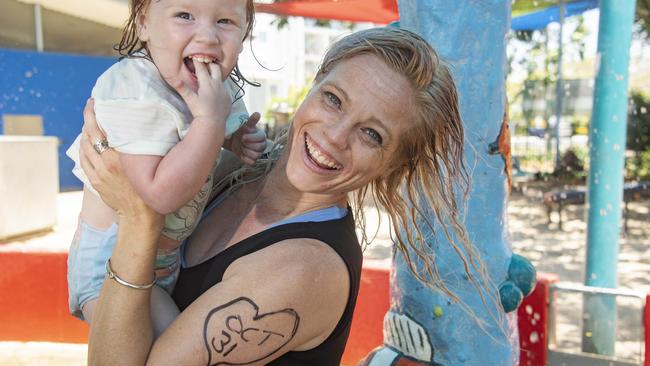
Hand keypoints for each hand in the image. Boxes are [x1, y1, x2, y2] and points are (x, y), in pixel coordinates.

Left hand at [79, 99, 162, 226]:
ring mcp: (98, 174)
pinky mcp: (95, 182)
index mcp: (119, 158)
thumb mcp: (151, 166)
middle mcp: (105, 164)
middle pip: (89, 135)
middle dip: (88, 118)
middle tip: (91, 105)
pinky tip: (86, 142)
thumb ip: (143, 147)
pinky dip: (83, 148)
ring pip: (84, 146)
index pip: (100, 129)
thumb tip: (143, 128)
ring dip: (85, 132)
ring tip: (90, 122)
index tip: (95, 101)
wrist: (140, 218)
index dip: (94, 113)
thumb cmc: (152, 192)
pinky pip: (84, 160)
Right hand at [169, 59, 230, 123]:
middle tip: (205, 61)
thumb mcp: (190, 99)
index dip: (198, 61)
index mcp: (207, 82)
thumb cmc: (200, 111)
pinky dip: (219, 86)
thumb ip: (182, 88)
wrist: (213, 122)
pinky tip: (216, 89)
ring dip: (215, 74)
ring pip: (220, 77)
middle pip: (215, 68)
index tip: (195, 56)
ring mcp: (224, 90)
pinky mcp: (228, 97)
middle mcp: (217, 84)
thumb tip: (174, 80)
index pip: (202, 68)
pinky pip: (224, 88)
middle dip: (210, 63)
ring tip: (211, 73)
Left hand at [228, 113, 265, 164]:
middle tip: (241, 142)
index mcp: (261, 135)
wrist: (232, 139)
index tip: (242, 137)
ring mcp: (258, 153)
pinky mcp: (252, 160)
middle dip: (248, 145)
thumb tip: (257, 113)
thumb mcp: (244, 124)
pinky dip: (245, 158)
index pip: (261, 138)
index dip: (251, 138)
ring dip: (246, 152)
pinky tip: (240, 153)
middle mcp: (262, 144)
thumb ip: (251, 120)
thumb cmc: (240, 130)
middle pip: (259, 148)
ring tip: (241, 147)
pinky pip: (252, 162)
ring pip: (256, 156)